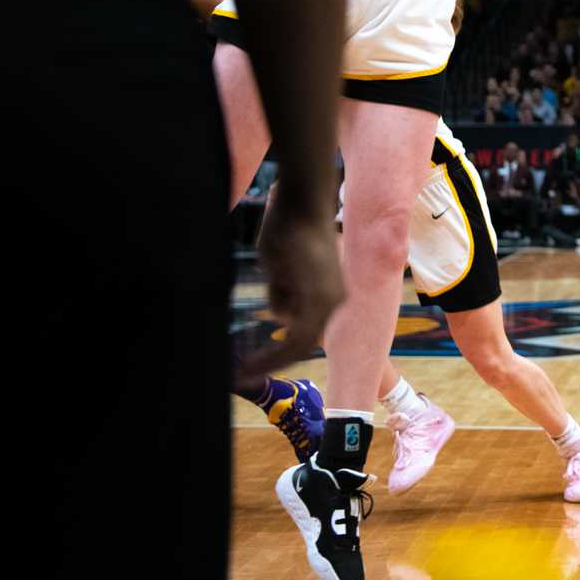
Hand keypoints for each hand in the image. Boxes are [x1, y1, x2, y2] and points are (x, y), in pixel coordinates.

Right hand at [238, 206, 344, 391]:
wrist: (300, 203)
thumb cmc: (288, 229)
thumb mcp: (282, 269)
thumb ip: (286, 293)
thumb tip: (283, 315)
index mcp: (329, 293)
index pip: (306, 333)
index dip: (280, 352)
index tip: (254, 364)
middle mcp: (336, 300)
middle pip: (303, 344)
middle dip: (272, 362)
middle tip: (244, 376)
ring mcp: (330, 300)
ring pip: (297, 344)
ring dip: (268, 359)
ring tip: (244, 366)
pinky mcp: (320, 298)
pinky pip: (296, 338)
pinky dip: (272, 354)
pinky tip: (250, 363)